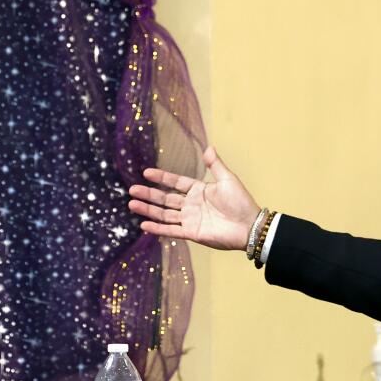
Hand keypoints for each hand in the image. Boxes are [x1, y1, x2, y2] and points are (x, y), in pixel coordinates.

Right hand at [127, 146, 260, 251]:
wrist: (249, 225)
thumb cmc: (241, 202)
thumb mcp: (227, 179)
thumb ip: (215, 165)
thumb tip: (208, 147)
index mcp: (199, 190)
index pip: (175, 182)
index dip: (161, 177)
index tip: (146, 172)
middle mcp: (191, 205)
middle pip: (165, 198)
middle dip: (149, 194)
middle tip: (132, 190)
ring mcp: (190, 219)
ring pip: (164, 214)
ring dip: (148, 210)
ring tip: (132, 204)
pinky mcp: (191, 233)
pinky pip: (171, 230)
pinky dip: (157, 228)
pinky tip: (144, 224)